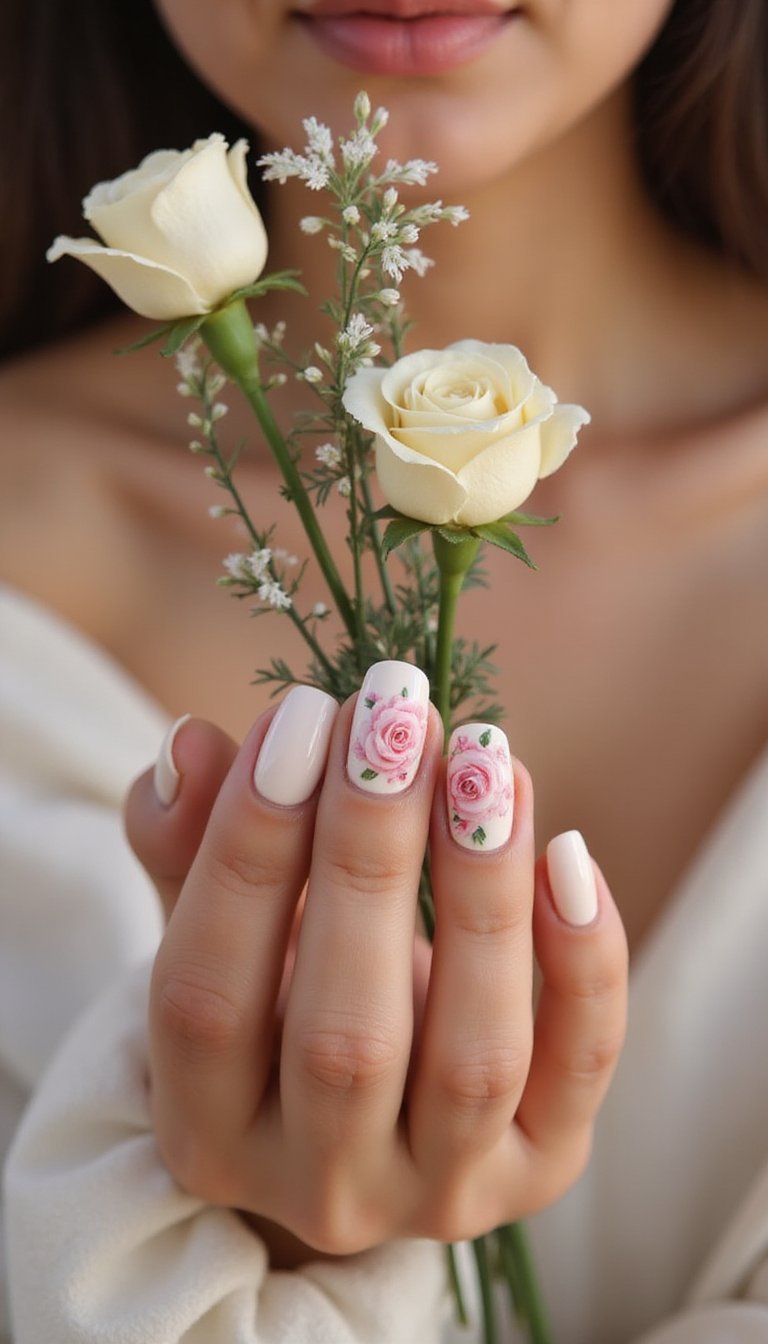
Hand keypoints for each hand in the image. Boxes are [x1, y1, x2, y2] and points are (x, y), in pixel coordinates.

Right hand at [126, 673, 627, 1258]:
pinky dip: (584, 961)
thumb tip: (190, 747)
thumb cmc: (277, 1000)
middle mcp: (319, 1189)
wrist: (373, 1118)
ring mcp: (440, 1194)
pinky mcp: (543, 1169)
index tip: (298, 714)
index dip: (248, 849)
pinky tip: (566, 849)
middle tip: (395, 716)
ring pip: (472, 1060)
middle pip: (344, 1039)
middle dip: (369, 857)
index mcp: (207, 1132)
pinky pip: (577, 1068)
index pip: (207, 997)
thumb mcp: (214, 931)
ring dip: (482, 890)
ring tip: (484, 756)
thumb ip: (187, 847)